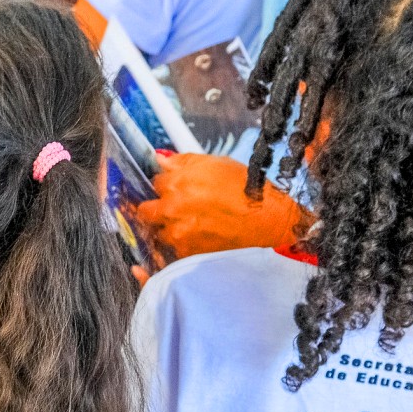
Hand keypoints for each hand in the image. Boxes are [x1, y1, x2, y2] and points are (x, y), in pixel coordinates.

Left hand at [135, 153, 312, 258]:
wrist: (267, 220)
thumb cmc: (246, 190)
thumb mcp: (216, 164)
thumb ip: (183, 161)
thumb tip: (161, 158)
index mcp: (176, 183)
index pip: (155, 181)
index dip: (166, 184)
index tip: (173, 187)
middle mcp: (171, 209)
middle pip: (145, 210)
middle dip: (154, 208)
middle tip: (172, 208)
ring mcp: (176, 234)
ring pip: (156, 232)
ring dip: (165, 228)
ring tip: (187, 225)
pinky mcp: (186, 253)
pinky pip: (170, 251)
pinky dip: (178, 245)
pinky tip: (194, 238)